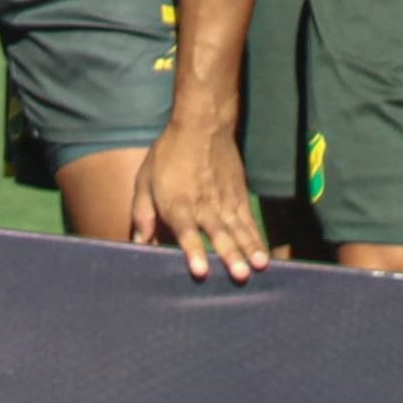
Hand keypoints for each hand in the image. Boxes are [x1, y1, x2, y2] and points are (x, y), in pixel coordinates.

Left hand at [128, 120, 267, 283]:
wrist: (202, 127)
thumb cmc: (168, 155)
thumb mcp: (145, 179)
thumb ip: (143, 212)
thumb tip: (138, 242)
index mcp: (177, 203)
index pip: (186, 230)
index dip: (193, 250)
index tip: (201, 271)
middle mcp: (203, 205)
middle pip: (218, 233)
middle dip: (229, 255)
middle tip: (239, 276)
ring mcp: (224, 202)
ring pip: (238, 230)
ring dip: (249, 250)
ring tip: (259, 267)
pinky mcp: (239, 198)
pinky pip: (249, 223)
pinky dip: (257, 240)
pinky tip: (264, 257)